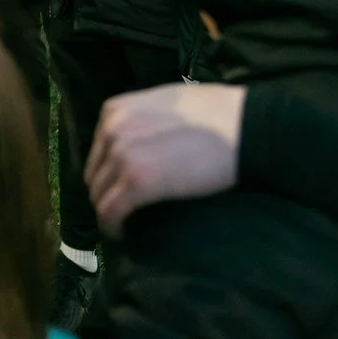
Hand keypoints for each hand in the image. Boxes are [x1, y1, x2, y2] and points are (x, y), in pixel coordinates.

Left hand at [86, 83, 246, 239]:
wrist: (242, 125)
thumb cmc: (215, 113)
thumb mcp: (164, 105)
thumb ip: (141, 121)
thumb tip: (138, 144)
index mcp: (115, 110)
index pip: (98, 152)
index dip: (108, 174)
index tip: (121, 189)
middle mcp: (111, 130)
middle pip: (95, 175)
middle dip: (106, 195)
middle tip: (125, 211)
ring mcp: (122, 155)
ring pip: (100, 196)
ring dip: (110, 212)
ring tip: (126, 224)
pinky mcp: (137, 181)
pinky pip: (111, 212)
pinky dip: (113, 227)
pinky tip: (124, 234)